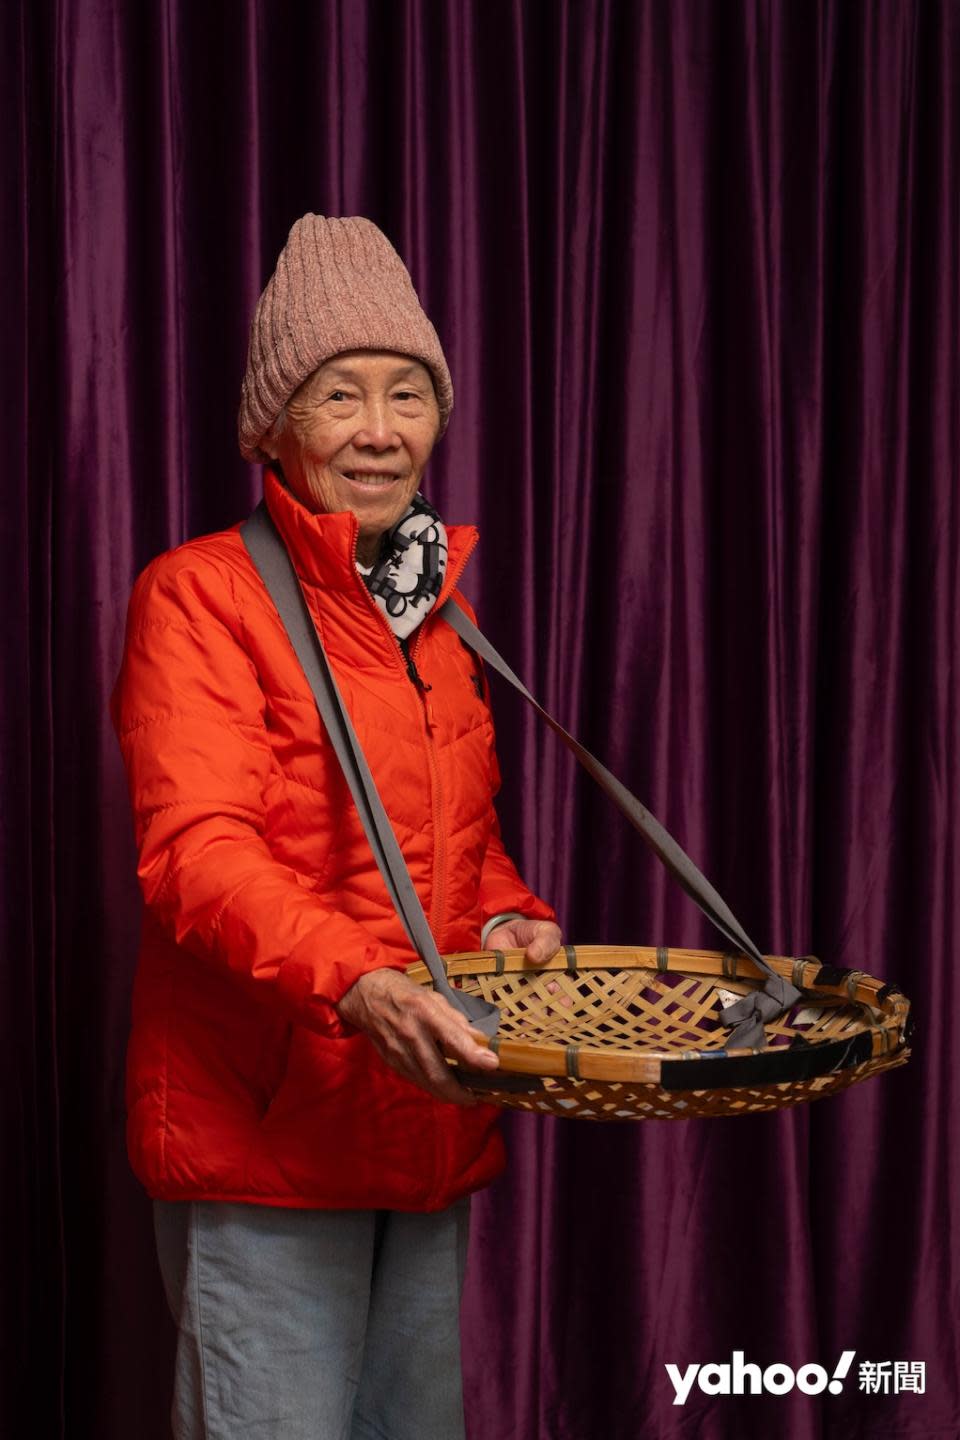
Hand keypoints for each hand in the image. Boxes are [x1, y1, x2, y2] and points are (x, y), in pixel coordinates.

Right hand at [336, 967, 498, 1105]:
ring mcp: (398, 1050)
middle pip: (438, 1072)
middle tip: (477, 1098)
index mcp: (425, 1011)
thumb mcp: (434, 997)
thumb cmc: (403, 992)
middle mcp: (411, 1033)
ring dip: (447, 1094)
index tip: (492, 1064)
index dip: (473, 1053)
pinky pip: (415, 1080)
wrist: (364, 994)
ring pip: (426, 1082)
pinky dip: (432, 1087)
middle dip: (459, 1092)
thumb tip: (479, 1039)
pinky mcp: (391, 1060)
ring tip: (465, 1097)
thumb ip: (456, 1020)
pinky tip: (443, 1088)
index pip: (452, 1037)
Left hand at [485, 918, 572, 1029]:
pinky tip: (493, 1018)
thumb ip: (545, 941)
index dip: (561, 1009)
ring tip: (511, 1028)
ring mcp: (518, 994)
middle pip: (541, 1011)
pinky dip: (496, 1012)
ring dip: (517, 1022)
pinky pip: (498, 1004)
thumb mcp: (544, 931)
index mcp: (555, 980)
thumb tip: (535, 955)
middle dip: (537, 1021)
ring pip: (520, 1013)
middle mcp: (538, 992)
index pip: (563, 1000)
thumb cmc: (531, 933)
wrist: (504, 930)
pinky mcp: (499, 992)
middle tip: (530, 1026)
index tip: (557, 1013)